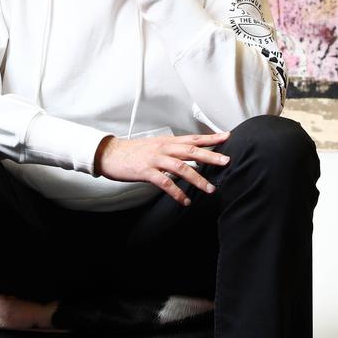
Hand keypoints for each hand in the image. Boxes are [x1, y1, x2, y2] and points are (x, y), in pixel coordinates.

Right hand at [94, 131, 230, 204]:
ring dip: (197, 179)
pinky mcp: (146, 171)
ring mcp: (155, 159)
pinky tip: (184, 201)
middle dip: (211, 156)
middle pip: (191, 151)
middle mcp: (163, 148)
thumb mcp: (154, 145)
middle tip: (227, 161)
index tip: (227, 136)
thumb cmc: (133, 151)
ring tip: (210, 189)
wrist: (110, 153)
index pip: (192, 138)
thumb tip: (188, 155)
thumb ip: (171, 149)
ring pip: (181, 167)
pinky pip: (165, 183)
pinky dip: (176, 193)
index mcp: (167, 141)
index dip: (210, 138)